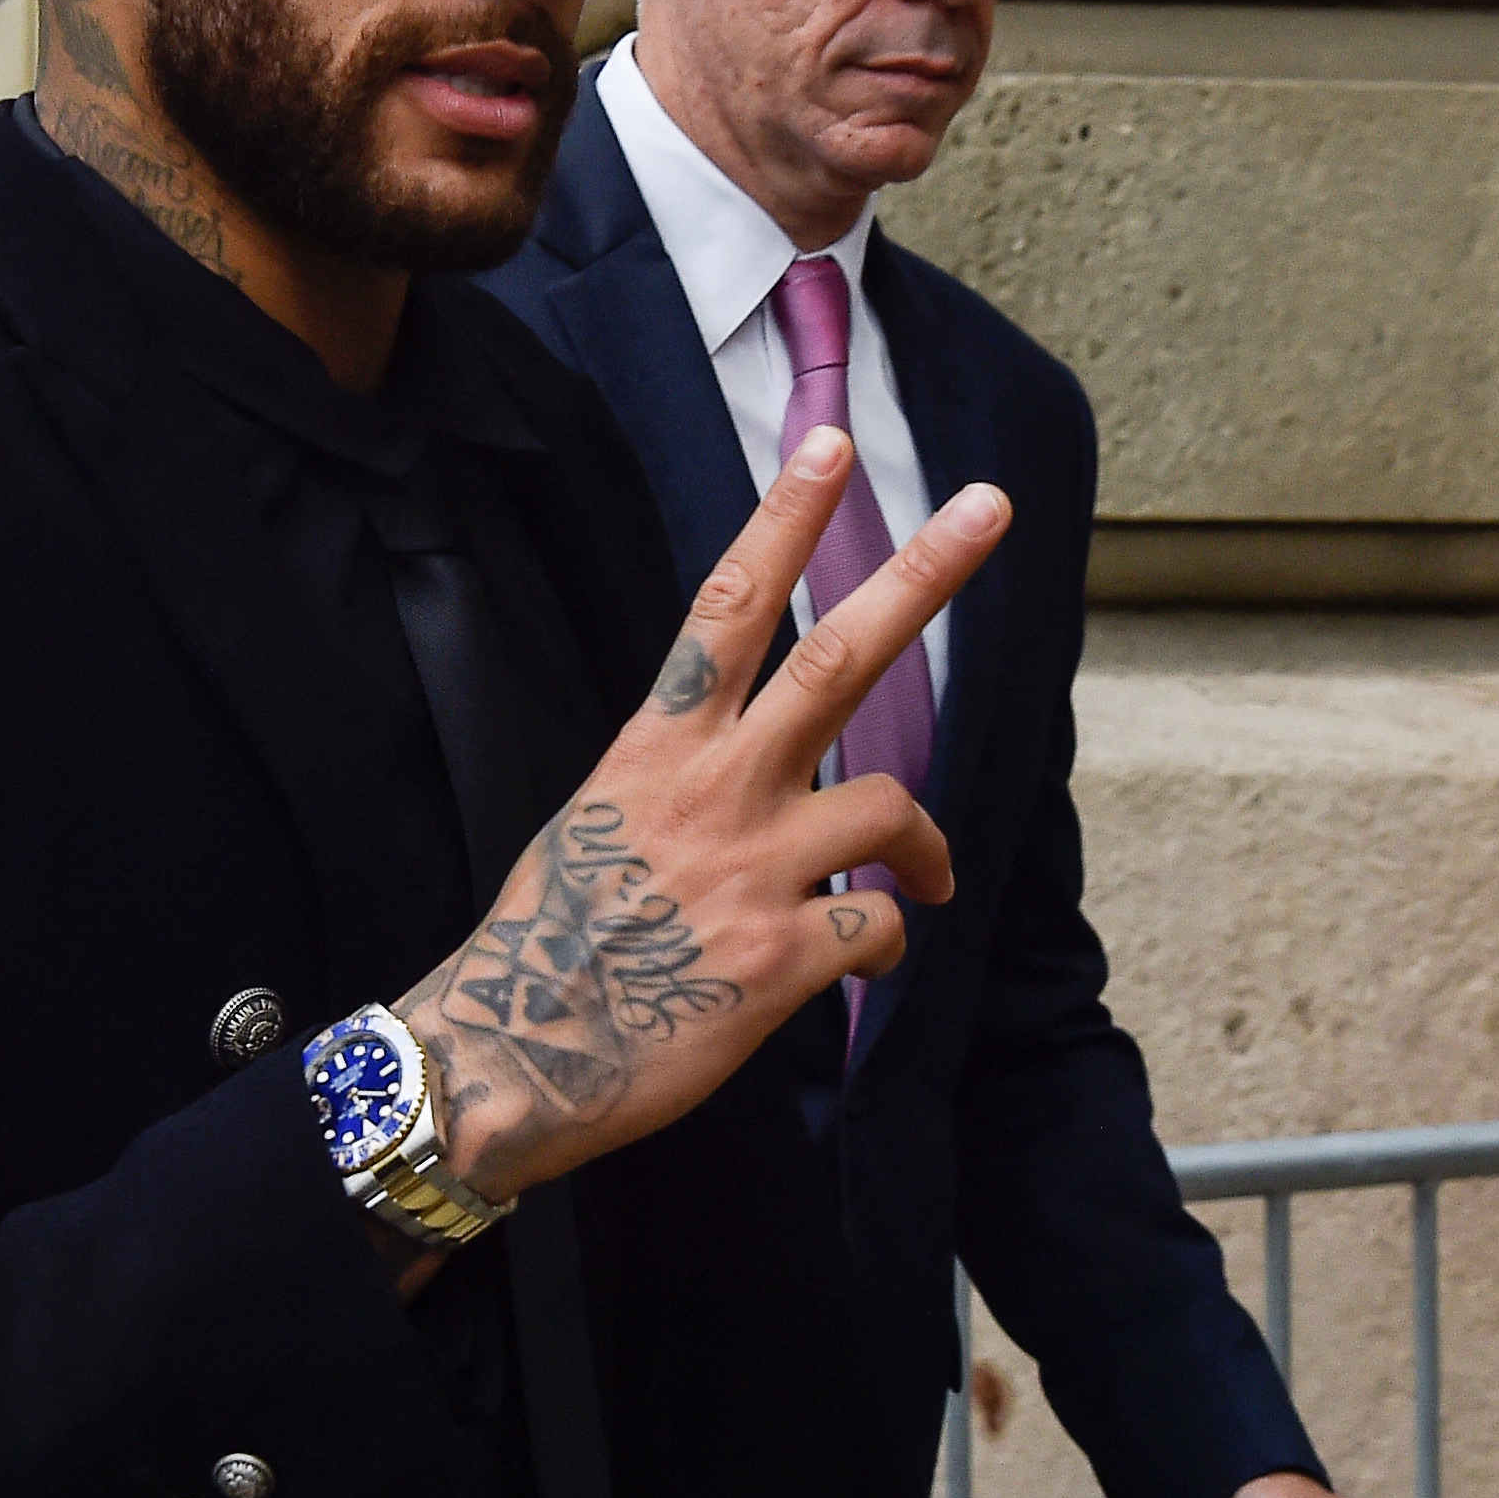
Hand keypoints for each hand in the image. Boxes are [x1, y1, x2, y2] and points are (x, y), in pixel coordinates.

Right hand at [402, 426, 1005, 1201]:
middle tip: (987, 507)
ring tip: (924, 873)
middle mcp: (712, 788)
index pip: (724, 608)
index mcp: (655, 747)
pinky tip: (858, 965)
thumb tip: (735, 776)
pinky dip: (888, 941)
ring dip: (925, 841)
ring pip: (889, 804)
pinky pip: (881, 927)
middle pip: (837, 658)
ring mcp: (752, 869)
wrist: (511, 1054)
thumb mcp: (594, 823)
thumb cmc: (546, 943)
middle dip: (921, 575)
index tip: (825, 443)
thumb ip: (674, 783)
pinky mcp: (783, 959)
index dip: (780, 521)